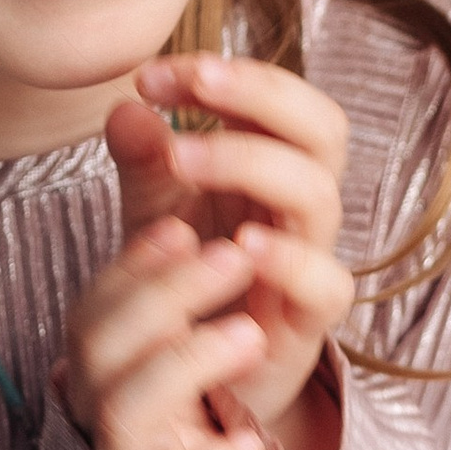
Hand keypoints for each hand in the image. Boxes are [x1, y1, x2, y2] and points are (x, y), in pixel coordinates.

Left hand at [68, 54, 353, 449]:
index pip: (282, 100)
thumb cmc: (188, 278)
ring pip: (319, 194)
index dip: (233, 75)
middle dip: (259, 95)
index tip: (156, 75)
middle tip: (194, 84)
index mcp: (275, 165)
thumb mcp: (155, 211)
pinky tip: (239, 245)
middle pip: (323, 128)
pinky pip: (326, 282)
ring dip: (254, 162)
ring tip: (187, 153)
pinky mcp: (308, 322)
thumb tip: (125, 107)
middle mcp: (303, 205)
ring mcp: (311, 259)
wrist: (201, 374)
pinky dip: (288, 259)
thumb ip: (145, 160)